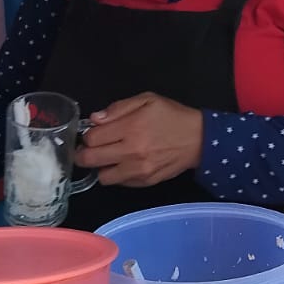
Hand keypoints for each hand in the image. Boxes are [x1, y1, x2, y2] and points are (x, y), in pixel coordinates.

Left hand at [76, 93, 203, 188]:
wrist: (199, 139)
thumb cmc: (171, 116)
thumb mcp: (147, 100)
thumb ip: (118, 108)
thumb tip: (95, 119)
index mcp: (130, 128)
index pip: (92, 138)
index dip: (87, 135)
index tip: (92, 133)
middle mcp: (132, 152)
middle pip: (91, 160)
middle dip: (84, 154)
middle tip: (89, 149)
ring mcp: (138, 171)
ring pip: (103, 177)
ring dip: (101, 167)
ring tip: (109, 157)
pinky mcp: (145, 182)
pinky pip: (120, 183)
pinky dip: (117, 174)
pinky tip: (125, 163)